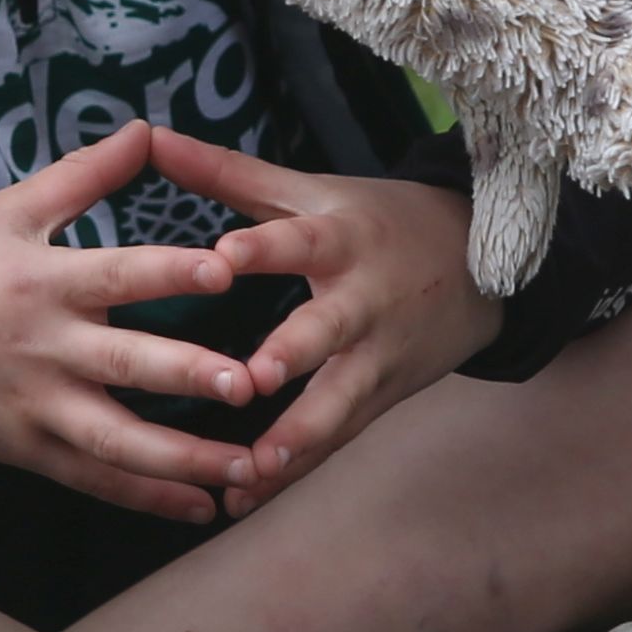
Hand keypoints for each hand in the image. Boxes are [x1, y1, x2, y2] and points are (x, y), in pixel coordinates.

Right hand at [0, 125, 261, 524]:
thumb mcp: (4, 211)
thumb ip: (82, 175)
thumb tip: (147, 127)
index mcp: (44, 281)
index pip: (118, 274)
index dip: (172, 270)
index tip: (227, 268)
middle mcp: (46, 348)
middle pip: (128, 366)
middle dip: (191, 377)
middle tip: (251, 383)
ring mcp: (36, 407)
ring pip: (119, 442)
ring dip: (185, 459)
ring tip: (248, 468)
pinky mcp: (25, 450)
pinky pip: (94, 479)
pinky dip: (147, 498)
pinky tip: (202, 507)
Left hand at [144, 133, 503, 507]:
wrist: (479, 264)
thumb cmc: (375, 221)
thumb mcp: (310, 191)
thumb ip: (228, 172)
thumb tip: (151, 136)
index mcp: (341, 239)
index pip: (299, 241)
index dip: (263, 248)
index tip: (221, 257)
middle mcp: (363, 300)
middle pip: (329, 330)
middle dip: (292, 355)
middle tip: (248, 380)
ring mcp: (378, 356)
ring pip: (339, 402)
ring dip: (297, 438)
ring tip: (252, 471)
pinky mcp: (382, 398)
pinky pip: (336, 439)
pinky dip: (295, 469)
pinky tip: (244, 496)